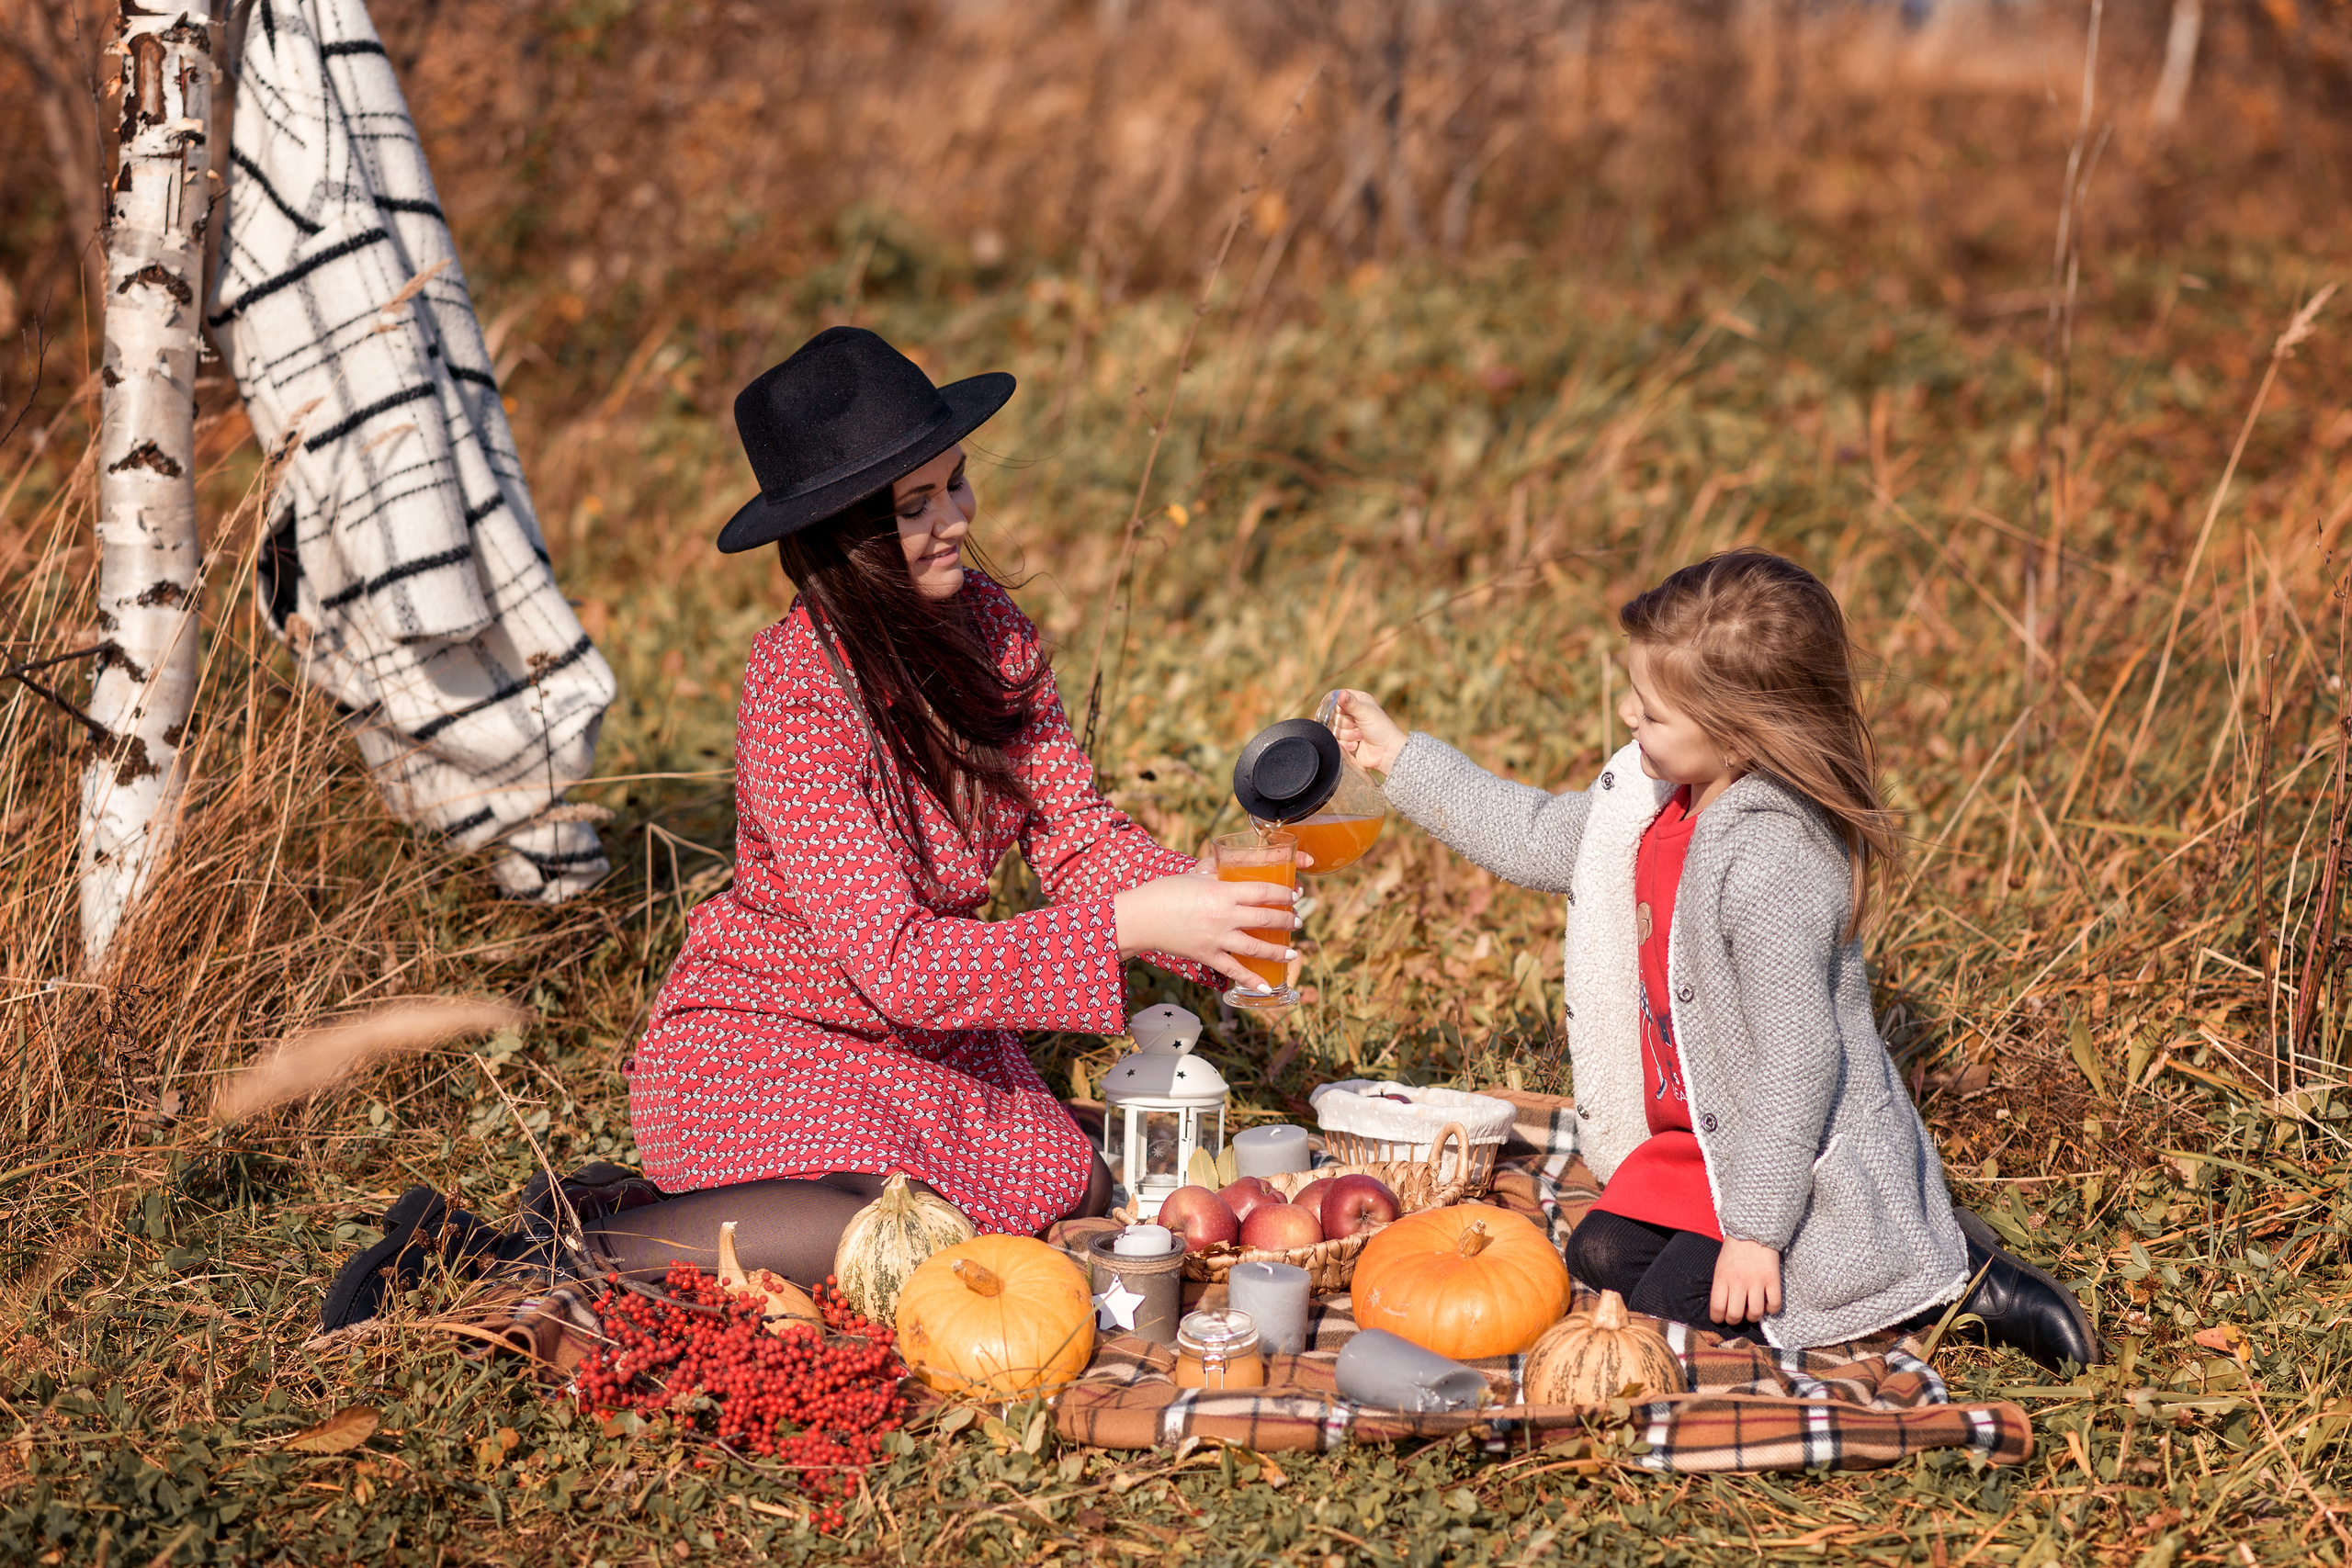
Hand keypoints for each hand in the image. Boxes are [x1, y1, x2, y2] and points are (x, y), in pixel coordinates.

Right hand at [1113, 868, 1298, 991]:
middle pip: (1266, 918)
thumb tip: (1228, 870)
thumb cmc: (1164, 892)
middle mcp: (1224, 915)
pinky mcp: (1206, 955)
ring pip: (1256, 947)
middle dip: (1287, 920)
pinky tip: (1266, 986)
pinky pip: (1233, 969)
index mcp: (1222, 891)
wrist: (1140, 918)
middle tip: (1298, 921)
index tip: (1295, 895)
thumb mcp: (1193, 877)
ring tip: (1292, 953)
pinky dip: (1251, 979)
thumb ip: (1214, 875)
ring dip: (1277, 951)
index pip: (1263, 891)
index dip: (1284, 894)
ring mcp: (1216, 938)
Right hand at [1330, 689, 1406, 773]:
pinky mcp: (1346, 741)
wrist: (1387, 753)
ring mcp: (1348, 728)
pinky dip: (1347, 744)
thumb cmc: (1381, 729)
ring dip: (1348, 735)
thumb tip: (1341, 693)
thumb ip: (1351, 703)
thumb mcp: (1366, 713)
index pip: (1337, 698)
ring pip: (1334, 729)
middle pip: (1333, 715)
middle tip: (1358, 726)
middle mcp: (1352, 712)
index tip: (1345, 712)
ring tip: (1361, 736)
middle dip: (1346, 724)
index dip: (1338, 707)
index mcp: (1358, 700)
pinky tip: (1357, 745)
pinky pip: (1337, 741)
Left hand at [1709, 1238, 1782, 1324]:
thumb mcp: (1720, 1267)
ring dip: (1753, 1316)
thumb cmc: (1734, 1250)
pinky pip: (1774, 1304)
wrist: (1753, 1230)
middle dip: (1735, 1320)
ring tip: (1752, 1310)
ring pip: (1755, 1313)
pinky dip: (1771, 1309)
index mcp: (1722, 1278)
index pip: (1717, 1308)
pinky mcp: (1773, 1279)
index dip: (1718, 1319)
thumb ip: (1721, 1286)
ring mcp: (1757, 1281)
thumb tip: (1723, 1309)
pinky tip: (1768, 1303)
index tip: (1721, 1318)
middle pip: (1735, 1315)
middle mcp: (1738, 1282)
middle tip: (1738, 1315)